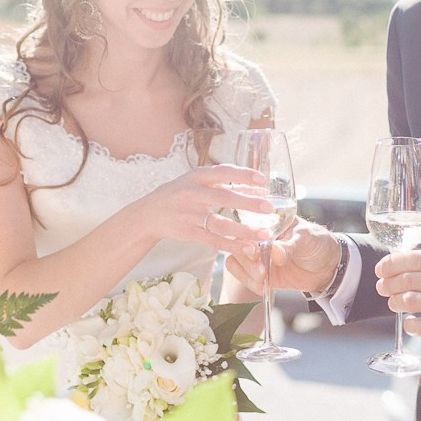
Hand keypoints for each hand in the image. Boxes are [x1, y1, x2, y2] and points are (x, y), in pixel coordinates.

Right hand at [137, 164, 272, 255]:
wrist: (150, 213)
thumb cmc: (181, 193)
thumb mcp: (197, 180)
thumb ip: (225, 182)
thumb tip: (258, 188)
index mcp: (197, 177)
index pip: (222, 172)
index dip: (242, 175)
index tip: (263, 180)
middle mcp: (193, 194)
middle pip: (223, 198)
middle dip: (248, 203)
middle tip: (269, 208)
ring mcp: (190, 215)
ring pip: (220, 224)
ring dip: (244, 230)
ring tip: (264, 233)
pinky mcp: (189, 233)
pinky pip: (213, 240)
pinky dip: (231, 245)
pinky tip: (248, 248)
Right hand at [224, 218, 339, 293]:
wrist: (328, 265)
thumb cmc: (317, 242)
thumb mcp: (306, 239)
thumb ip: (290, 246)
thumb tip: (274, 252)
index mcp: (267, 222)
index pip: (246, 226)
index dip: (245, 240)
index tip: (255, 252)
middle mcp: (258, 238)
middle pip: (237, 246)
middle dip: (247, 260)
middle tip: (262, 270)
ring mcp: (258, 256)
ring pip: (236, 262)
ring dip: (247, 273)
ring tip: (264, 278)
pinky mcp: (261, 273)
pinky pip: (244, 277)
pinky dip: (250, 283)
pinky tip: (263, 286)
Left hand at [375, 245, 420, 345]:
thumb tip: (407, 263)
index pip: (416, 258)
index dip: (392, 264)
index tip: (381, 268)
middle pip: (410, 280)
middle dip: (389, 284)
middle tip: (382, 287)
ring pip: (412, 302)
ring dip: (396, 302)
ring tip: (393, 303)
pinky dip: (410, 323)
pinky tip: (410, 321)